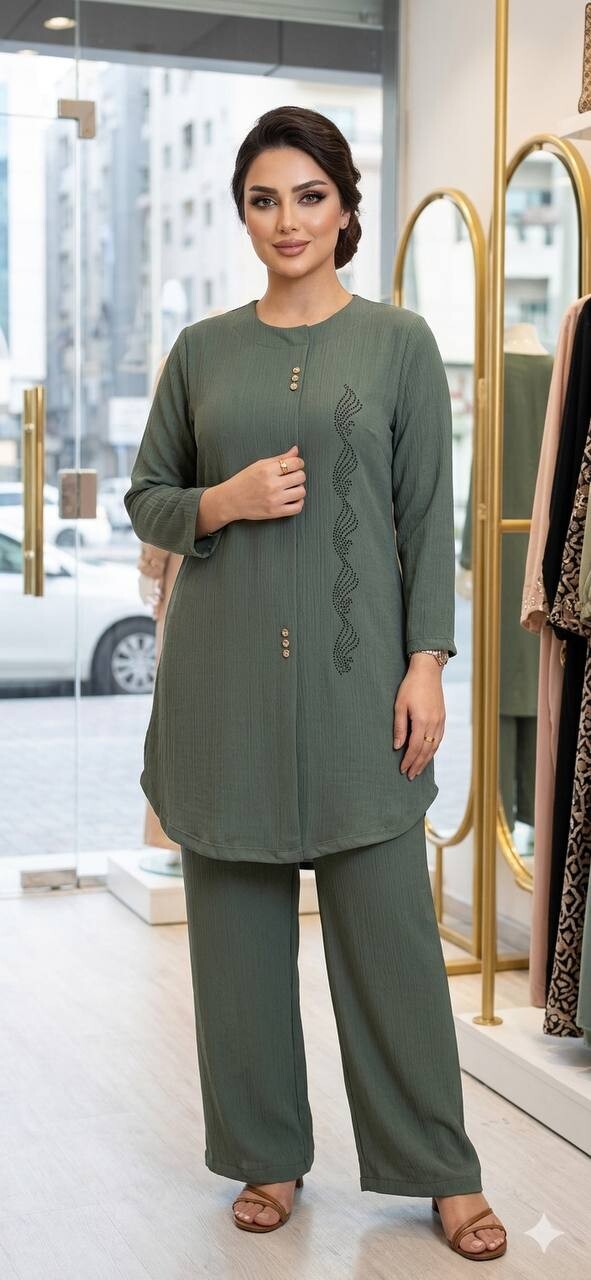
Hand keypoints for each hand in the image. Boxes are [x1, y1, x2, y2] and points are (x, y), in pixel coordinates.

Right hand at [226, 444, 305, 521]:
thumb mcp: (259, 465)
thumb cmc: (244, 481)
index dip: (299, 463)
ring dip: (299, 489)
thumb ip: (279, 458)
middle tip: (292, 477)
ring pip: (301, 492)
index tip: (296, 465)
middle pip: (300, 477)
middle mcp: (272, 485)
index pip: (295, 463)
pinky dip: (299, 503)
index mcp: (267, 470)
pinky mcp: (275, 512)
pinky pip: (297, 508)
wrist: (230, 501)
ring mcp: (274, 500)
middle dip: (299, 475)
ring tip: (291, 488)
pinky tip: (292, 499)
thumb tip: (296, 450)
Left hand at [393, 654, 445, 778]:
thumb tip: (397, 746)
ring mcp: (440, 721)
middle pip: (426, 751)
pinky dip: (433, 749)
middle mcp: (434, 723)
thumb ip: (399, 727)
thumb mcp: (399, 706)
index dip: (408, 760)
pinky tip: (428, 754)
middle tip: (410, 776)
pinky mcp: (442, 718)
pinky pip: (439, 739)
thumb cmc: (410, 686)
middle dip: (417, 765)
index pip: (415, 747)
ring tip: (418, 770)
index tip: (402, 770)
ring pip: (434, 746)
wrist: (428, 671)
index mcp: (422, 721)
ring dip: (426, 760)